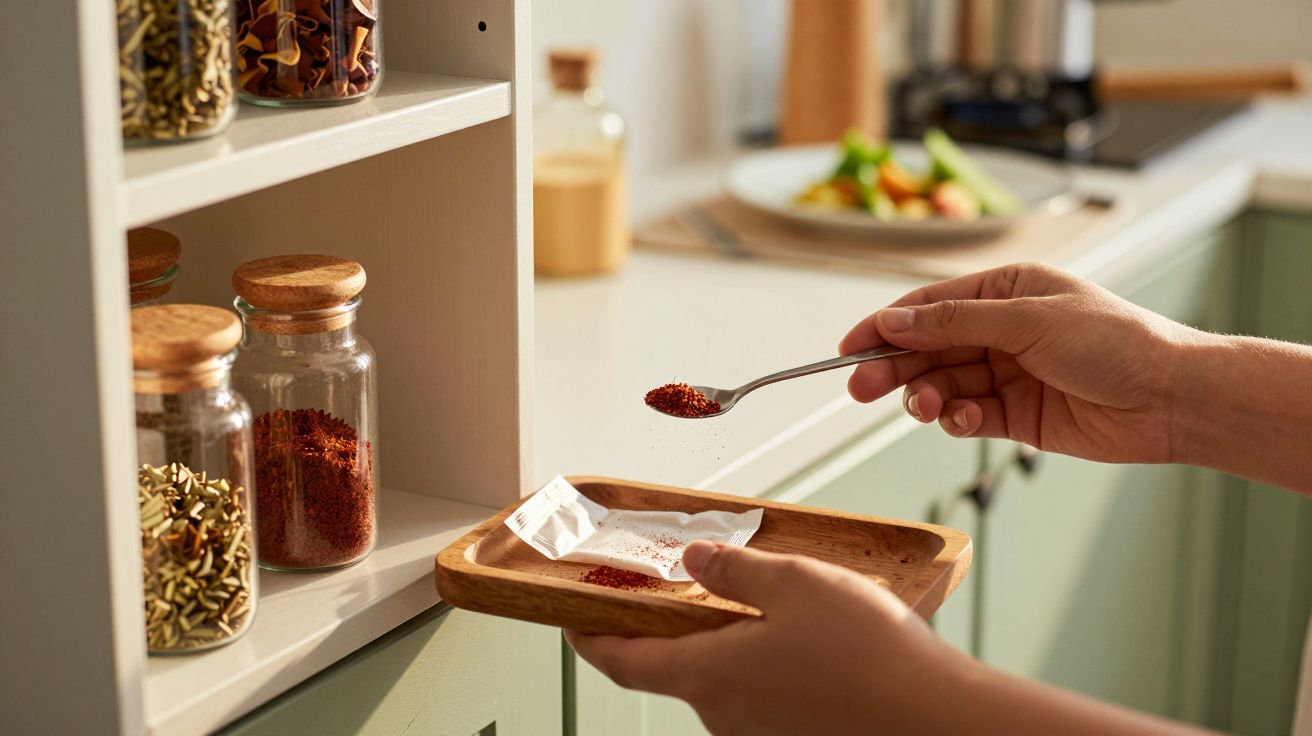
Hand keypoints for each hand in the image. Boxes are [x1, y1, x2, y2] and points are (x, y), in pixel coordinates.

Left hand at [566, 541, 969, 735]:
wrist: (938, 719)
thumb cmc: (869, 653)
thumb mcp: (795, 584)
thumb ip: (736, 569)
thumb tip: (695, 559)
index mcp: (709, 675)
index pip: (622, 662)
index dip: (588, 638)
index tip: (570, 617)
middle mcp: (725, 715)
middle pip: (675, 668)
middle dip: (675, 628)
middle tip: (688, 584)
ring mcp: (761, 734)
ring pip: (725, 680)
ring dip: (728, 643)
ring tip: (767, 601)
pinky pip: (763, 696)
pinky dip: (764, 664)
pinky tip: (805, 639)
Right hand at [839, 262, 1194, 463]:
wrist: (1171, 399)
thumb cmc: (1115, 342)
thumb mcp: (1027, 319)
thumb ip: (954, 322)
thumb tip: (895, 321)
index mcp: (1005, 291)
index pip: (928, 306)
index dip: (885, 325)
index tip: (848, 347)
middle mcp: (1002, 330)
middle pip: (928, 348)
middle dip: (894, 367)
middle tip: (860, 387)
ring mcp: (1007, 373)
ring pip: (943, 384)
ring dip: (926, 396)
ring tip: (926, 407)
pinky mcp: (1016, 415)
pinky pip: (968, 415)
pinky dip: (958, 419)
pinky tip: (964, 420)